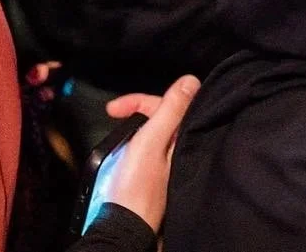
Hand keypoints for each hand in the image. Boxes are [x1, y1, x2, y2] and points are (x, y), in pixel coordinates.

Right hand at [96, 76, 199, 233]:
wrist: (123, 224)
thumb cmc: (136, 186)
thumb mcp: (151, 141)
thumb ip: (170, 110)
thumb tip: (191, 80)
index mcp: (182, 139)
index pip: (166, 104)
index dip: (139, 101)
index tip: (113, 109)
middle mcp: (179, 149)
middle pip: (161, 116)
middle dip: (136, 111)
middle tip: (114, 114)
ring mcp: (168, 163)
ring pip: (155, 131)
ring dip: (135, 126)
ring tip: (118, 130)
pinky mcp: (157, 174)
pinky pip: (149, 147)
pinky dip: (135, 142)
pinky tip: (125, 148)